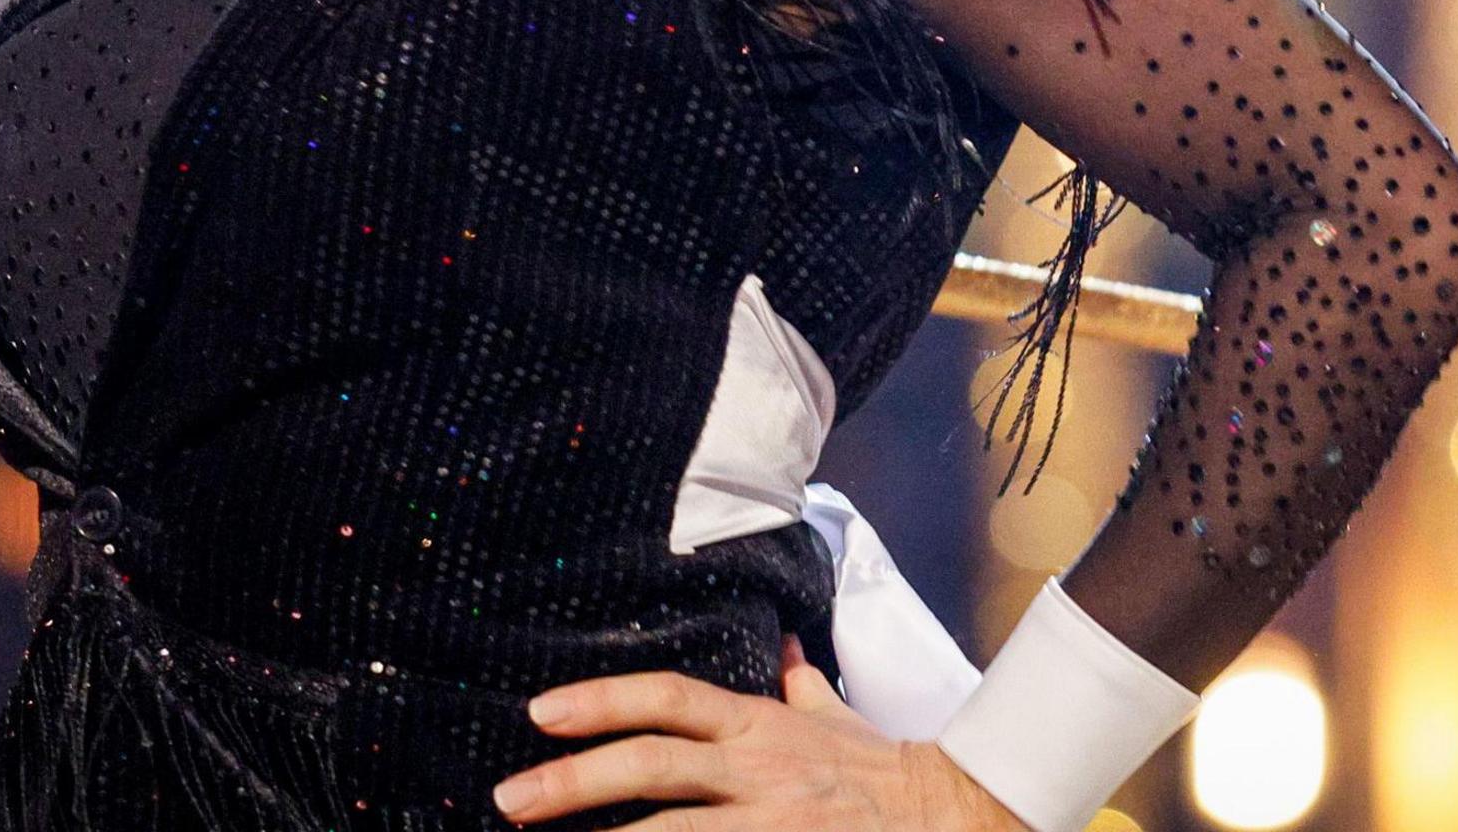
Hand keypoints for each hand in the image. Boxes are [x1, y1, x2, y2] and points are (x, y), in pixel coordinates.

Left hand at [491, 633, 1031, 830]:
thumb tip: (789, 644)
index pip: (668, 700)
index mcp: (759, 728)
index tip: (539, 712)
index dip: (600, 701)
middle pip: (649, 767)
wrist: (949, 818)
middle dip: (571, 782)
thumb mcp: (836, 721)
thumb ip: (803, 686)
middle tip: (508, 797)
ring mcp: (767, 826)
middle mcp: (756, 772)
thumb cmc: (882, 775)